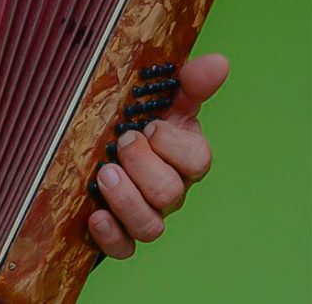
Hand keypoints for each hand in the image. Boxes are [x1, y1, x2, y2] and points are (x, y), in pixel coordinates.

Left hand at [89, 53, 228, 258]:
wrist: (93, 147)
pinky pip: (123, 248)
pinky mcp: (118, 234)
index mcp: (182, 159)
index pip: (197, 161)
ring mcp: (144, 215)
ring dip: (126, 200)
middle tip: (120, 145)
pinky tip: (94, 215)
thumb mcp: (158, 100)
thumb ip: (187, 83)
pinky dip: (111, 236)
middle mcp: (168, 191)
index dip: (173, 145)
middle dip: (143, 168)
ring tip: (104, 175)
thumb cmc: (133, 123)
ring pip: (151, 227)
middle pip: (171, 194)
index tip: (148, 126)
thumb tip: (217, 62)